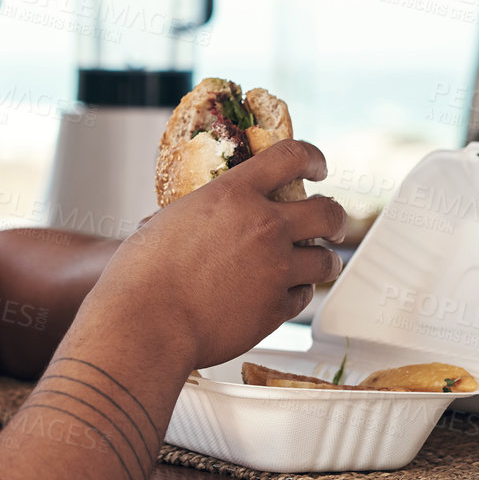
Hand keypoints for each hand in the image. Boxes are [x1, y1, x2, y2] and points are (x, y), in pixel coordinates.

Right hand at [93, 139, 346, 371]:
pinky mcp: (275, 308)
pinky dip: (297, 294)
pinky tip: (283, 295)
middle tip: (332, 223)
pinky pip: (303, 297)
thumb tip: (195, 216)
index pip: (291, 157)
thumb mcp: (167, 221)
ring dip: (323, 260)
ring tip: (316, 265)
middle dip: (335, 217)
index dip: (312, 158)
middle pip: (328, 211)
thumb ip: (198, 213)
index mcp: (233, 195)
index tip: (317, 167)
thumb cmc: (143, 275)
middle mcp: (264, 227)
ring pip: (326, 260)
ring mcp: (275, 269)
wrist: (148, 322)